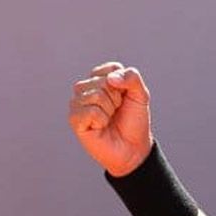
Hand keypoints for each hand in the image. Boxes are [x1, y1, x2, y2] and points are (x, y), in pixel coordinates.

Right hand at [68, 61, 152, 176]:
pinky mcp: (74, 119)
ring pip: (96, 95)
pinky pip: (91, 111)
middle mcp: (85, 88)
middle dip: (117, 99)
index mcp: (99, 79)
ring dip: (110, 109)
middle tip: (116, 111)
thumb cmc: (134, 121)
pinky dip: (102, 120)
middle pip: (104, 82)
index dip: (125, 86)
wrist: (133, 147)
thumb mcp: (141, 95)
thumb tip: (110, 79)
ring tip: (109, 119)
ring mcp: (77, 103)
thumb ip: (132, 78)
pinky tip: (100, 127)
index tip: (124, 98)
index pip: (112, 69)